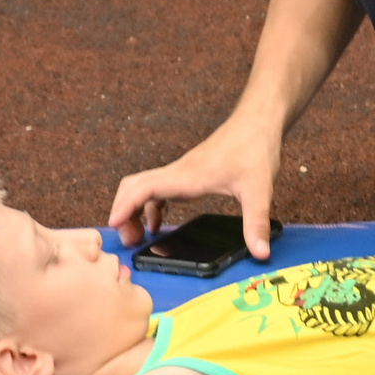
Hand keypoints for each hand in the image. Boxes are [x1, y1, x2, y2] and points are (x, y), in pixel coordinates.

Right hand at [108, 120, 282, 261]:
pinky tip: (156, 224)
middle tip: (128, 241)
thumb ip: (257, 223)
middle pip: (134, 187)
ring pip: (142, 187)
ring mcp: (180, 171)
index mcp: (188, 177)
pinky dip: (149, 207)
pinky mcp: (187, 173)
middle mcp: (178, 172)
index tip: (114, 225)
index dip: (125, 207)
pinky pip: (157, 189)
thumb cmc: (255, 149)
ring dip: (133, 210)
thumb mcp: (259, 191)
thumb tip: (261, 254)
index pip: (144, 188)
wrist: (257, 121)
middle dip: (123, 212)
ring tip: (136, 237)